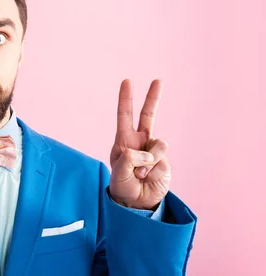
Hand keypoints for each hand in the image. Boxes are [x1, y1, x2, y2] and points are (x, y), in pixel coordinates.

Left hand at [108, 79, 171, 209]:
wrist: (136, 203)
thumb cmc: (122, 185)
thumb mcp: (118, 173)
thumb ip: (129, 160)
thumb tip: (147, 152)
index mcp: (124, 140)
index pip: (124, 116)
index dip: (126, 99)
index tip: (127, 81)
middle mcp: (140, 141)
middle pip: (148, 115)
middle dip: (153, 97)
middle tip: (158, 80)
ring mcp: (154, 151)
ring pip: (158, 145)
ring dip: (148, 163)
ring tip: (140, 175)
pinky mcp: (165, 162)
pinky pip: (162, 163)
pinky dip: (154, 173)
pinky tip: (149, 179)